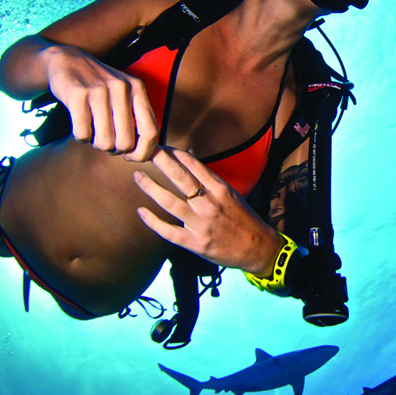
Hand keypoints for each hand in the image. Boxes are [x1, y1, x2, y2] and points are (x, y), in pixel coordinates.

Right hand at [44, 45, 158, 160]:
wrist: (67, 61)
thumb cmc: (100, 87)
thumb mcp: (125, 94)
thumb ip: (138, 118)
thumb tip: (147, 153)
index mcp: (138, 89)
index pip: (151, 132)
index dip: (142, 152)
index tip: (130, 155)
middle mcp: (121, 88)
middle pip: (126, 142)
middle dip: (114, 150)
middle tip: (106, 142)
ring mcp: (99, 90)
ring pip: (104, 141)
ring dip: (96, 144)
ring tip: (93, 133)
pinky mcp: (76, 94)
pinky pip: (82, 134)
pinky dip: (81, 138)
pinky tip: (80, 128)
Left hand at [133, 148, 282, 274]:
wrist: (258, 248)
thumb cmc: (243, 218)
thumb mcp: (230, 193)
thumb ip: (208, 176)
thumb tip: (188, 154)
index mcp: (221, 189)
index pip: (194, 165)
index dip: (175, 154)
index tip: (161, 146)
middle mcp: (210, 204)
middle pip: (181, 178)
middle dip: (161, 161)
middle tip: (145, 150)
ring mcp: (201, 224)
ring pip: (170, 202)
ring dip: (151, 187)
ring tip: (137, 176)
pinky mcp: (195, 243)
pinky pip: (168, 231)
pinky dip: (153, 221)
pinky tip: (141, 211)